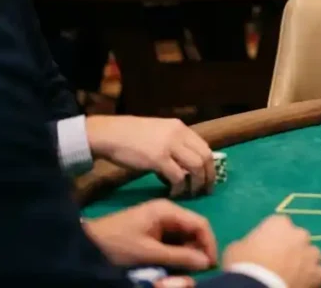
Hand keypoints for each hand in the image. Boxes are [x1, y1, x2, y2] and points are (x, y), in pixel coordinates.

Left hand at [83, 199, 216, 270]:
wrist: (85, 244)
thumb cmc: (117, 245)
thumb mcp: (148, 253)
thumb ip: (179, 256)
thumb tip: (206, 262)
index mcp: (168, 210)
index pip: (200, 223)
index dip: (209, 244)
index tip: (212, 265)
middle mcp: (167, 211)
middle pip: (193, 229)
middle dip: (198, 249)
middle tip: (199, 270)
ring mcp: (159, 220)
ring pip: (184, 236)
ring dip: (188, 252)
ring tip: (187, 270)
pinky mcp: (152, 229)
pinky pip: (173, 239)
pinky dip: (177, 252)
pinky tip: (175, 265)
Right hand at [86, 115, 214, 196]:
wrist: (110, 134)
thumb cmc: (131, 136)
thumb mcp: (159, 134)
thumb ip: (174, 145)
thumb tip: (184, 167)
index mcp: (180, 128)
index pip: (205, 147)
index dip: (210, 165)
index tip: (209, 179)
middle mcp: (179, 134)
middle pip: (205, 157)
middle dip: (208, 176)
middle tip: (205, 190)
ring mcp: (169, 146)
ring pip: (195, 167)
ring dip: (196, 184)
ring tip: (191, 194)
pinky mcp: (158, 158)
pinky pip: (178, 176)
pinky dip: (179, 188)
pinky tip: (174, 193)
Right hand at [223, 216, 320, 287]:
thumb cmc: (243, 266)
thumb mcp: (235, 249)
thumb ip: (247, 243)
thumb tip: (250, 248)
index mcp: (279, 223)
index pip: (279, 224)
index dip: (272, 237)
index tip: (265, 248)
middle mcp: (299, 234)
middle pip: (298, 238)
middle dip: (291, 248)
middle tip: (279, 263)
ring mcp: (311, 254)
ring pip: (312, 254)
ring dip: (305, 262)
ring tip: (293, 275)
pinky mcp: (318, 273)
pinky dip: (315, 278)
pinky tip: (305, 284)